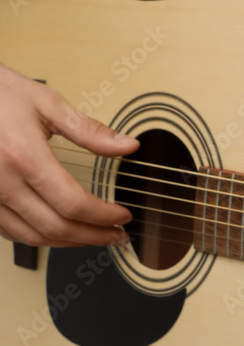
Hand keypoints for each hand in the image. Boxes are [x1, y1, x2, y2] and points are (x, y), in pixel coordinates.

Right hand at [0, 65, 137, 245]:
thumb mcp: (45, 103)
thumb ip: (89, 130)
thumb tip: (127, 146)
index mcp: (22, 155)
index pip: (73, 203)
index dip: (104, 216)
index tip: (123, 216)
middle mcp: (0, 180)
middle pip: (56, 227)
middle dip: (93, 236)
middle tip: (117, 235)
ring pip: (32, 237)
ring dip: (68, 242)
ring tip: (94, 236)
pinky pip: (10, 232)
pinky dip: (40, 237)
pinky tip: (60, 231)